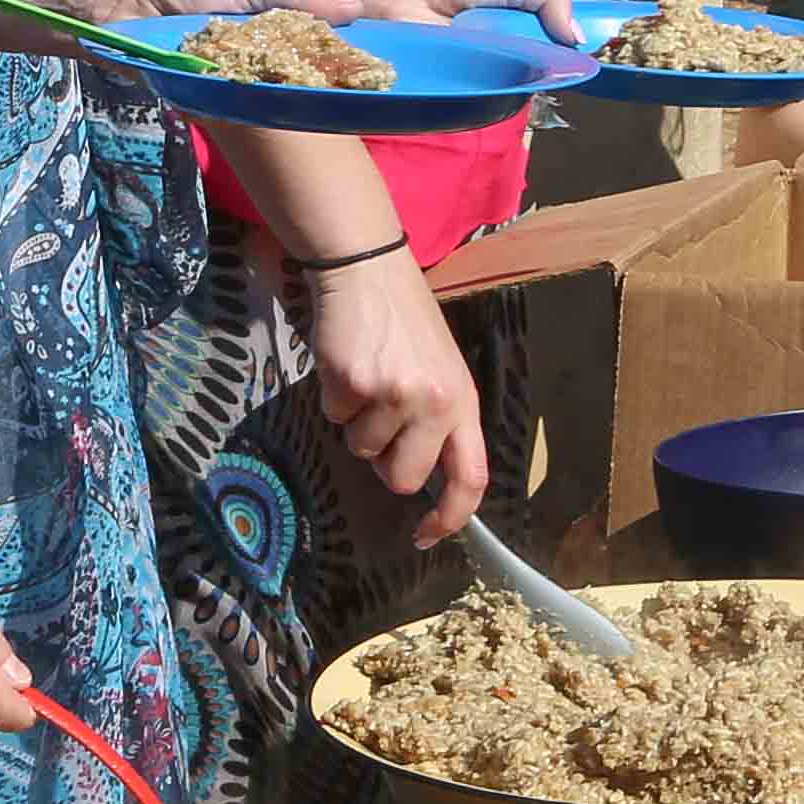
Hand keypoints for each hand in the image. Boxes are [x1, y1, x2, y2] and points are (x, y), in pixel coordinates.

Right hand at [300, 251, 486, 542]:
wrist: (367, 268)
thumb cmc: (404, 320)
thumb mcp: (441, 368)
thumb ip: (439, 420)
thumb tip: (421, 478)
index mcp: (462, 401)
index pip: (470, 477)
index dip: (450, 517)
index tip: (426, 535)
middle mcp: (435, 403)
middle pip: (403, 478)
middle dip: (385, 459)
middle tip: (381, 416)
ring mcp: (394, 394)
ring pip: (363, 450)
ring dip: (356, 422)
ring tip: (366, 377)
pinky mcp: (353, 384)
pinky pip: (335, 418)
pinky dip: (333, 398)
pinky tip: (345, 363)